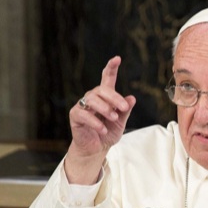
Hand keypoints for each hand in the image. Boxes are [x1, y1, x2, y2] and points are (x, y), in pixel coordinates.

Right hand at [66, 56, 135, 183]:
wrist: (97, 149)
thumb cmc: (109, 132)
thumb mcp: (121, 122)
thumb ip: (125, 110)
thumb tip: (132, 98)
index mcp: (105, 97)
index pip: (107, 79)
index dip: (111, 68)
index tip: (117, 58)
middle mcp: (93, 98)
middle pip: (101, 89)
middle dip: (114, 97)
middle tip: (124, 108)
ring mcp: (83, 106)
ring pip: (92, 100)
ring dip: (105, 108)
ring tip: (113, 118)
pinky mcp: (75, 116)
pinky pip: (84, 114)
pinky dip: (96, 122)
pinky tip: (103, 129)